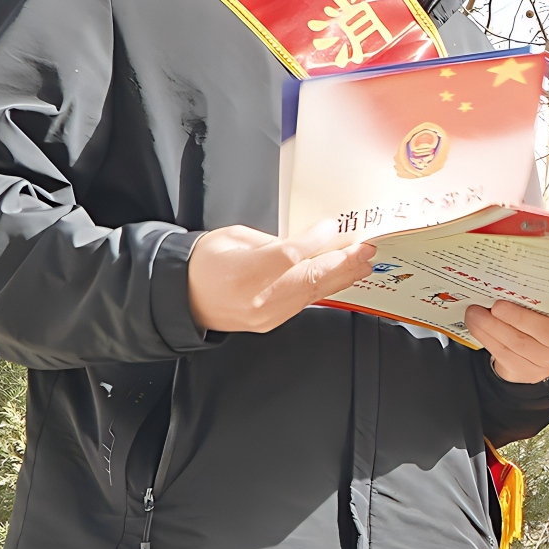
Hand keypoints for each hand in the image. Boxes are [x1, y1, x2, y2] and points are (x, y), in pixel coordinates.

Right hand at [187, 225, 376, 335]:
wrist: (182, 298)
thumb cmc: (205, 263)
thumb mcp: (234, 238)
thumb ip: (273, 241)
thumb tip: (309, 241)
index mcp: (242, 273)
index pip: (288, 256)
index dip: (315, 241)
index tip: (334, 227)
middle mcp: (257, 299)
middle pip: (309, 279)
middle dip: (343, 262)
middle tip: (366, 249)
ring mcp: (266, 315)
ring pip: (313, 293)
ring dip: (341, 276)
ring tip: (363, 262)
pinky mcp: (272, 322)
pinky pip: (304, 302)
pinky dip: (325, 287)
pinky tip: (341, 276)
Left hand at [470, 287, 548, 385]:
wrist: (541, 356)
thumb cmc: (547, 323)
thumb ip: (547, 296)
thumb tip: (514, 274)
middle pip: (544, 332)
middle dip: (516, 317)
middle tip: (496, 305)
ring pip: (518, 344)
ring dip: (492, 327)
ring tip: (475, 313)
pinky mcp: (528, 373)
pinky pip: (504, 355)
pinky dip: (487, 338)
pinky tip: (477, 326)